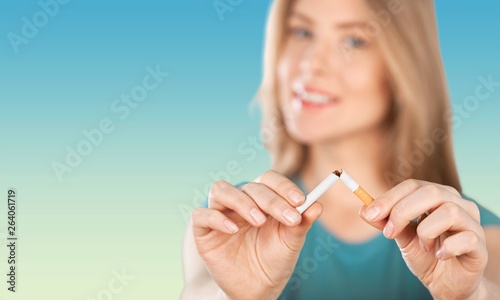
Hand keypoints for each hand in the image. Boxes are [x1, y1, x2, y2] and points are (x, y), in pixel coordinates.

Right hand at [191, 170, 321, 298]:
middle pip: (251, 187)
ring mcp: (220, 213)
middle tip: (288, 217)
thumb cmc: (274, 261)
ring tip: (259, 221)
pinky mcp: (203, 230)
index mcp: (262, 199)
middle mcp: (240, 201)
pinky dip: (216, 218)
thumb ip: (301, 223)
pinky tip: (233, 230)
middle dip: (272, 200)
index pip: (269, 180)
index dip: (283, 186)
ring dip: (242, 202)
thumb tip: (317, 205)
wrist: (256, 290)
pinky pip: (201, 215)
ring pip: (221, 190)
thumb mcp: (290, 242)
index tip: (300, 200)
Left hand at [360, 180, 486, 299]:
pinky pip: (465, 238)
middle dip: (402, 211)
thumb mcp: (401, 237)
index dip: (389, 198)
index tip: (370, 214)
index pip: (412, 186)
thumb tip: (363, 210)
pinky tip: (439, 255)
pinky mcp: (479, 245)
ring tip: (423, 246)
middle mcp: (457, 204)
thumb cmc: (426, 255)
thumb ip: (385, 222)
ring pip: (449, 212)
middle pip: (431, 192)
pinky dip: (446, 247)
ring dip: (426, 231)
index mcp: (437, 197)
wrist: (447, 284)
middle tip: (389, 233)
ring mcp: (471, 223)